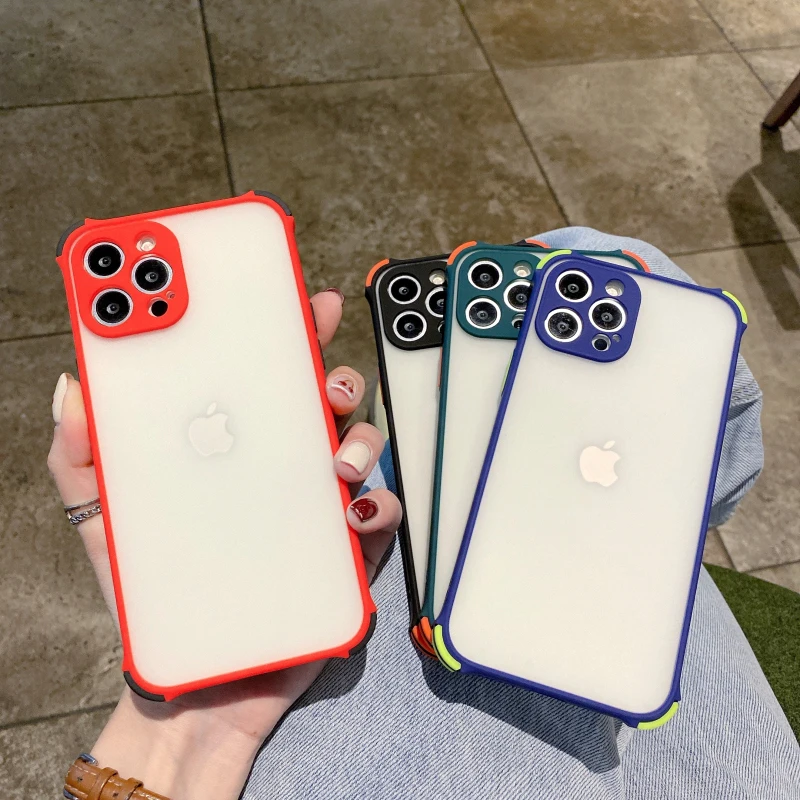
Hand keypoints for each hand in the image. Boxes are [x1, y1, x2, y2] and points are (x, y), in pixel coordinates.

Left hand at [47, 288, 400, 799]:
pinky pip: (381, 514)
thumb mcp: (104, 519)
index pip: (258, 375)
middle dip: (329, 361)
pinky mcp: (348, 551)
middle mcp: (281, 466)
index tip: (284, 293)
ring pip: (361, 443)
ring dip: (359, 432)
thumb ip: (82, 457)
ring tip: (333, 452)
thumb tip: (75, 387)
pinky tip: (353, 506)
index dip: (275, 328)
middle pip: (319, 395)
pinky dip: (379, 501)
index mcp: (232, 448)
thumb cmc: (155, 593)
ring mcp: (317, 505)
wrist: (193, 684)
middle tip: (317, 352)